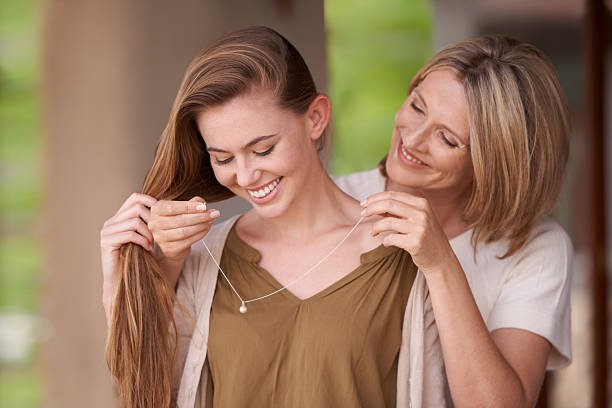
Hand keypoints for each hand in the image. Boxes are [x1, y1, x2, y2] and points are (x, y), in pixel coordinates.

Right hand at [100, 193, 156, 318]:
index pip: (135, 197)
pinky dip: (142, 241)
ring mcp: (107, 232)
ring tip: (152, 244)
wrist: (122, 283)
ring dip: (148, 233)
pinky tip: (147, 249)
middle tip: (158, 233)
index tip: (163, 212)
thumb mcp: (146, 237)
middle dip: (152, 219)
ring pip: (134, 221)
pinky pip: (129, 234)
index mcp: (119, 218)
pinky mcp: (107, 242)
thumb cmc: (138, 260)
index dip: (151, 200)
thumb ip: (151, 223)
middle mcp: (111, 222)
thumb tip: (170, 207)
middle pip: (136, 207)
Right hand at [148, 196, 219, 272]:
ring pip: (184, 232)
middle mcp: (155, 224)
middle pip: (179, 220)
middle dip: (199, 216)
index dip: (189, 207)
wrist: (171, 243)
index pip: (172, 207)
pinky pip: (187, 241)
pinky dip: (199, 235)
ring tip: (211, 221)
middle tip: (214, 213)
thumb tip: (202, 203)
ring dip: (200, 226)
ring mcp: (160, 238)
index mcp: (156, 210)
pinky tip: (206, 229)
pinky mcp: (169, 249)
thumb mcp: (181, 208)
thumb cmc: (176, 221)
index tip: (204, 206)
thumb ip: (191, 203)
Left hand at [360, 191, 455, 274]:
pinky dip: (385, 241)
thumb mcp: (416, 218)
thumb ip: (398, 210)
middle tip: (362, 214)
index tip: (364, 203)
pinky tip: (386, 243)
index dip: (375, 198)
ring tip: (372, 233)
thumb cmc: (425, 237)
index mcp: (422, 203)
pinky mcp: (416, 243)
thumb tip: (373, 204)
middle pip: (389, 204)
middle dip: (371, 208)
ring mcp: (420, 228)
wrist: (441, 258)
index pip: (393, 195)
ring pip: (387, 222)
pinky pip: (391, 239)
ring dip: (375, 227)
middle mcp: (422, 213)